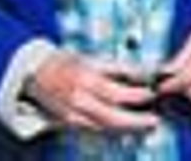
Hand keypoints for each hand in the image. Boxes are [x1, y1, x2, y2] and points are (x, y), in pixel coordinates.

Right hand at [24, 53, 161, 133]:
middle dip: (136, 121)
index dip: (137, 95)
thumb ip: (117, 68)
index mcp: (85, 77)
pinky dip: (113, 133)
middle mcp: (78, 98)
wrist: (36, 74)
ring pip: (105, 128)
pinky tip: (127, 131)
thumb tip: (143, 74)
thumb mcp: (91, 58)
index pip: (116, 92)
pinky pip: (95, 132)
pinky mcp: (70, 124)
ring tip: (145, 127)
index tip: (153, 94)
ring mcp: (73, 113)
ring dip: (128, 130)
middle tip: (154, 120)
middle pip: (112, 116)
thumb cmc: (66, 62)